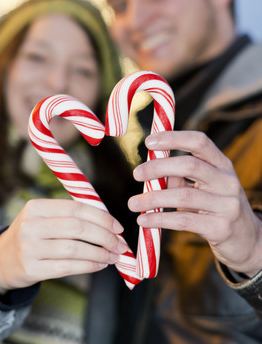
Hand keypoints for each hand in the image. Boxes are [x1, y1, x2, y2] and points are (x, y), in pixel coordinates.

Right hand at [0, 199, 127, 293]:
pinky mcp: (31, 269)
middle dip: (104, 236)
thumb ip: (71, 215)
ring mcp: (29, 248)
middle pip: (77, 228)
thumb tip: (108, 221)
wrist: (1, 259)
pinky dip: (88, 266)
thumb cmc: (33, 234)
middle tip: (119, 244)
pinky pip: (67, 268)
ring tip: (113, 256)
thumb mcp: (43, 217)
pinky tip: (99, 264)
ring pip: (74, 249)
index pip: (76, 208)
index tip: (118, 227)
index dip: (101, 217)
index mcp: (36, 207)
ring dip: (99, 253)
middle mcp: (30, 226)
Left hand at [129, 130, 261, 276]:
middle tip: (136, 174)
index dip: (173, 138)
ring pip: (184, 196)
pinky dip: (160, 219)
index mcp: (222, 165)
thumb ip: (180, 177)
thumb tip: (151, 169)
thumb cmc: (217, 208)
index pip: (199, 141)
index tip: (148, 142)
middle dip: (158, 167)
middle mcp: (228, 181)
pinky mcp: (221, 228)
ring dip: (153, 199)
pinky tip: (144, 221)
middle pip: (190, 165)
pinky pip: (184, 221)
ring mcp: (227, 205)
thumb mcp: (205, 187)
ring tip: (133, 203)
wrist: (247, 241)